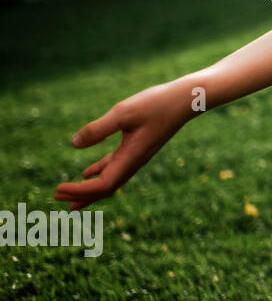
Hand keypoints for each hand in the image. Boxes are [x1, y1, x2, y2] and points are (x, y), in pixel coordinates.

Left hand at [57, 79, 196, 210]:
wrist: (186, 100)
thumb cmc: (157, 104)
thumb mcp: (124, 112)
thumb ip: (98, 129)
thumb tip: (74, 144)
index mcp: (131, 157)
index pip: (103, 184)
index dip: (80, 190)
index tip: (58, 189)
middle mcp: (135, 161)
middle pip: (106, 188)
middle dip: (82, 196)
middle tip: (57, 200)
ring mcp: (137, 155)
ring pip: (110, 180)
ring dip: (89, 189)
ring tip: (69, 198)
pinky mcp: (138, 147)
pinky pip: (115, 167)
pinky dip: (99, 172)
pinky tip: (87, 173)